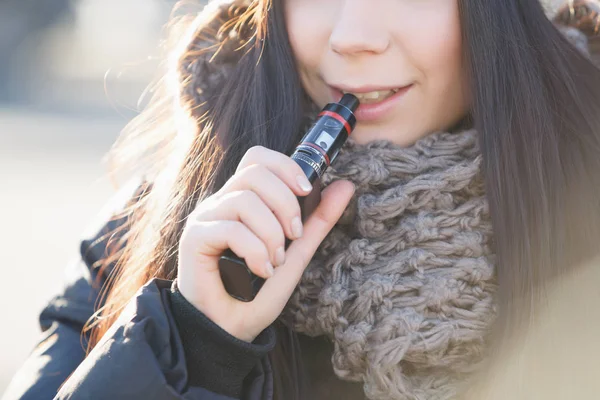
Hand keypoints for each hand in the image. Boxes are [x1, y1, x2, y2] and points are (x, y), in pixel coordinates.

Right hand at [177, 146, 354, 341]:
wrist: (229, 329)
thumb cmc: (256, 292)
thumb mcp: (296, 253)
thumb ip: (317, 220)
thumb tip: (346, 185)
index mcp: (241, 200)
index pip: (258, 159)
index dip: (286, 167)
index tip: (306, 191)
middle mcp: (221, 203)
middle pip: (254, 172)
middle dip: (285, 203)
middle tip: (293, 236)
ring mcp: (206, 219)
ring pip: (244, 200)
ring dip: (271, 233)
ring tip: (274, 261)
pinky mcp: (195, 238)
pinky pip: (230, 229)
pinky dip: (254, 250)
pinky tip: (260, 270)